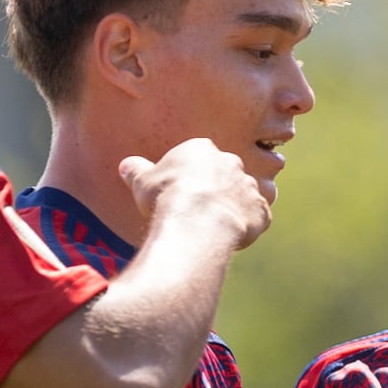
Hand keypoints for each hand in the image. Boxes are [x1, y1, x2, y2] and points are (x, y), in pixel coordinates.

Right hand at [123, 137, 272, 248]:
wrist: (197, 220)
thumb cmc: (166, 197)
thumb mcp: (142, 181)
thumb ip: (136, 171)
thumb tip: (126, 165)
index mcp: (203, 149)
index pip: (198, 158)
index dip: (188, 177)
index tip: (178, 193)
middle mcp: (231, 163)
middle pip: (223, 175)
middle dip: (214, 190)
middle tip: (197, 211)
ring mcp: (250, 186)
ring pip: (242, 196)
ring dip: (232, 209)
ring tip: (212, 227)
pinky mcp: (261, 211)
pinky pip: (258, 218)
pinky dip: (248, 227)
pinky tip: (230, 237)